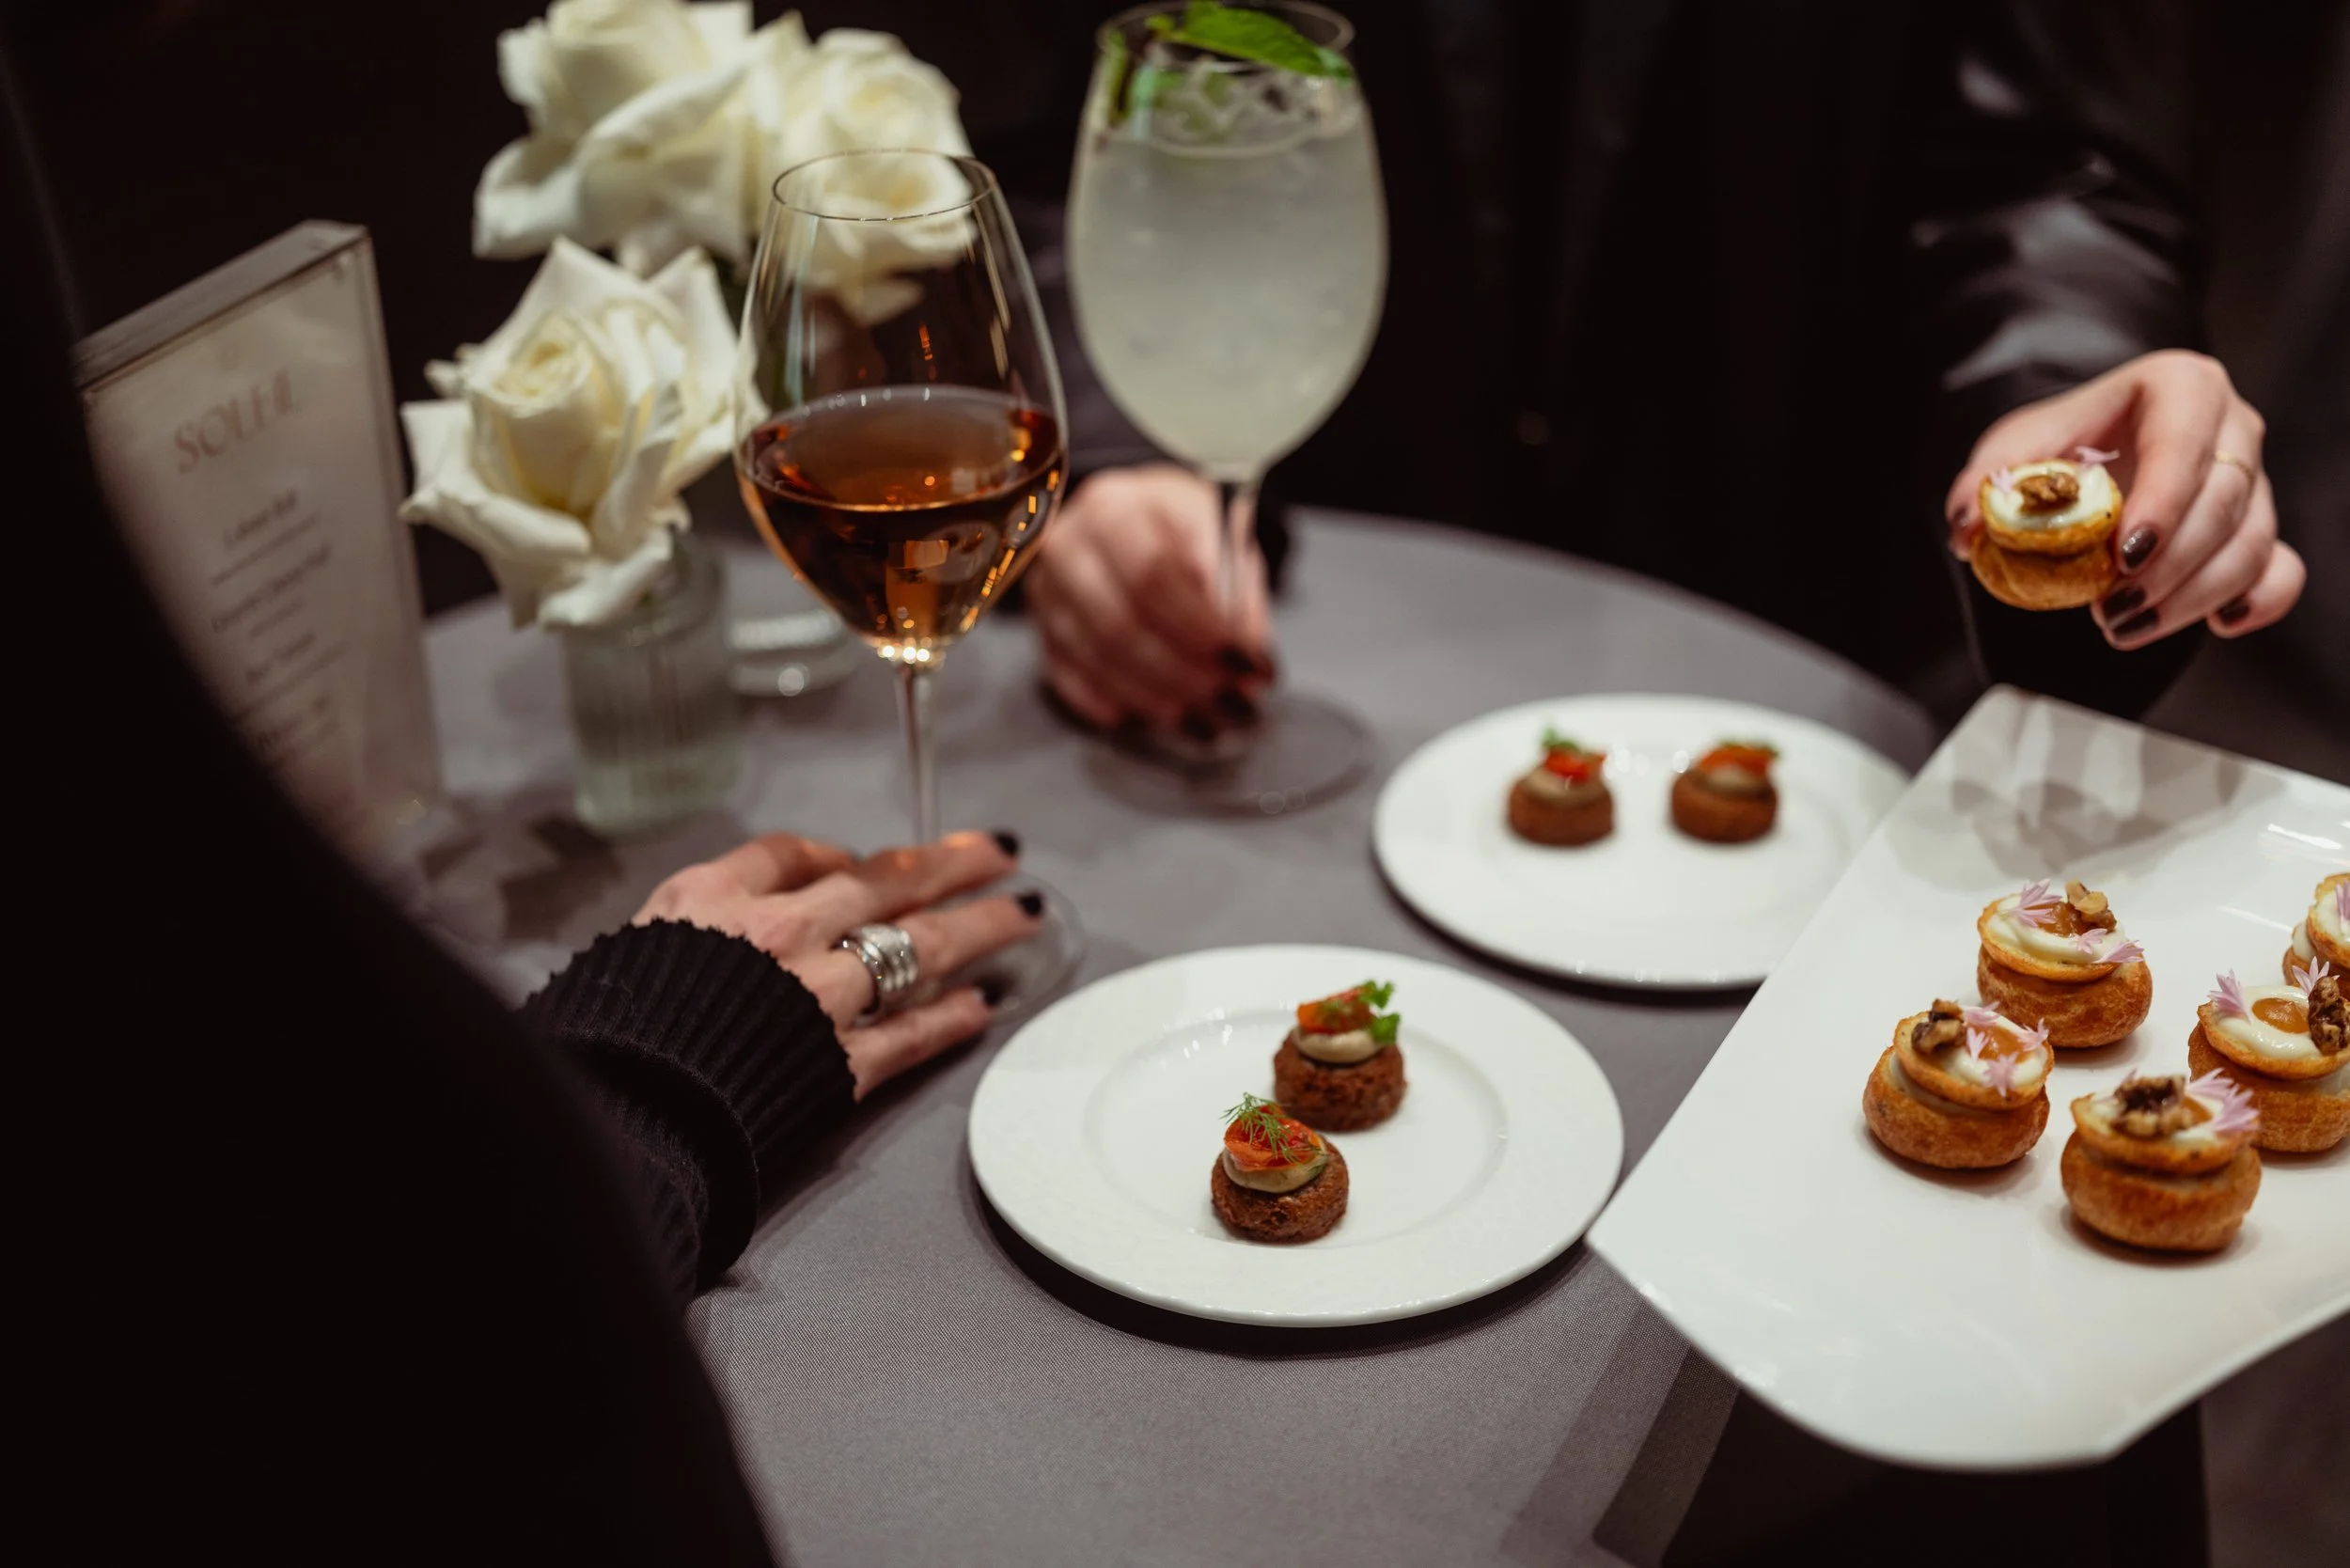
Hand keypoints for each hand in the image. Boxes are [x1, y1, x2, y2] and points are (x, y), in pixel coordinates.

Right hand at [634, 830, 1038, 1098]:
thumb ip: (692, 927)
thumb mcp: (630, 949)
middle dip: (950, 864)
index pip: (799, 854)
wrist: (614, 1112)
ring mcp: (819, 998)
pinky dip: (950, 1020)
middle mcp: (780, 934)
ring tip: (1021, 913)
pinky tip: (981, 1004)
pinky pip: (911, 1034)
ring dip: (981, 927)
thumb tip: (730, 924)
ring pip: (920, 947)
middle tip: (996, 850)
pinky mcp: (839, 1064)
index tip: (878, 856)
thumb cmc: (606, 1038)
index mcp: (718, 898)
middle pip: (885, 884)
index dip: (848, 854)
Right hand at [1024, 463, 1274, 736]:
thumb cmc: (1180, 527)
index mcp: (1116, 508)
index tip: (1243, 665)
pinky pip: (1069, 677)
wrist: (1128, 516)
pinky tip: (1150, 716)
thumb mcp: (1222, 537)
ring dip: (1154, 698)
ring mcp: (1046, 591)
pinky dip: (1113, 702)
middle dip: (1181, 675)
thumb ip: (1238, 595)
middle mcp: (1068, 546)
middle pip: (1119, 624)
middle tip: (1231, 706)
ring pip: (1096, 658)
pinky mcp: (1041, 629)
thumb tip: (1249, 666)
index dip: (1199, 629)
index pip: (1153, 576)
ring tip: (1205, 721)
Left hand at [1944, 350, 2303, 646]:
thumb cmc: (2063, 444)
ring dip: (2190, 597)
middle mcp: (2232, 429)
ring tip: (2121, 626)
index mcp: (2181, 388)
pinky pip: (2281, 571)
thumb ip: (1985, 484)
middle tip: (2110, 607)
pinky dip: (2258, 602)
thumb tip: (1966, 529)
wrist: (2091, 455)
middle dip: (2167, 565)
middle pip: (2223, 502)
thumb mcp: (2016, 449)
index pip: (2184, 442)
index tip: (2124, 554)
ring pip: (2249, 543)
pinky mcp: (2258, 529)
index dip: (2162, 502)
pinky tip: (2219, 625)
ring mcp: (2253, 482)